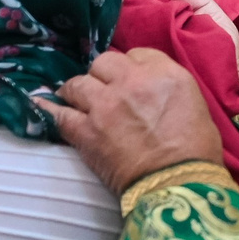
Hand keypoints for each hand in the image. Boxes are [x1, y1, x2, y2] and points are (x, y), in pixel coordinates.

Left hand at [44, 49, 226, 195]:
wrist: (178, 185)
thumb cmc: (197, 151)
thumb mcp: (195, 105)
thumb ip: (169, 88)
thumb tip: (151, 90)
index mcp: (165, 73)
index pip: (138, 54)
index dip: (132, 68)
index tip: (131, 82)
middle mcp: (132, 81)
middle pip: (104, 62)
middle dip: (104, 75)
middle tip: (107, 92)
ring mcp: (105, 104)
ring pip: (77, 83)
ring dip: (78, 91)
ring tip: (78, 101)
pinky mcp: (85, 130)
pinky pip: (59, 113)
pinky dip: (50, 110)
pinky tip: (41, 105)